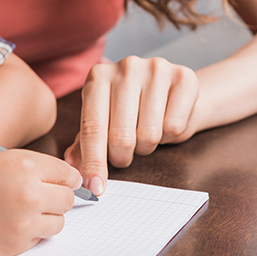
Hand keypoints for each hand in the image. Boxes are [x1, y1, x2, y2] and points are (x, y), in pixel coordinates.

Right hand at [0, 150, 82, 255]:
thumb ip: (19, 166)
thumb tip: (45, 176)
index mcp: (21, 163)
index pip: (66, 172)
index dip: (63, 176)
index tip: (59, 180)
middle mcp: (28, 191)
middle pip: (68, 198)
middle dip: (57, 196)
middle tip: (41, 196)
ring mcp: (23, 222)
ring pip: (58, 222)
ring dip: (46, 217)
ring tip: (21, 211)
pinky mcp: (14, 245)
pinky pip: (38, 239)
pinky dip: (30, 233)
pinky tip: (7, 224)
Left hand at [64, 56, 202, 195]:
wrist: (173, 91)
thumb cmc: (131, 109)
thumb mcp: (103, 120)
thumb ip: (85, 142)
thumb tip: (72, 166)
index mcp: (98, 77)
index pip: (92, 127)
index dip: (94, 162)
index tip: (95, 188)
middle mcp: (125, 68)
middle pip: (121, 136)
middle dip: (122, 157)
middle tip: (124, 155)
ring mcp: (156, 69)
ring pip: (150, 134)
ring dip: (147, 147)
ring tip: (145, 134)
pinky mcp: (184, 77)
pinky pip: (175, 127)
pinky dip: (169, 136)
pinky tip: (166, 122)